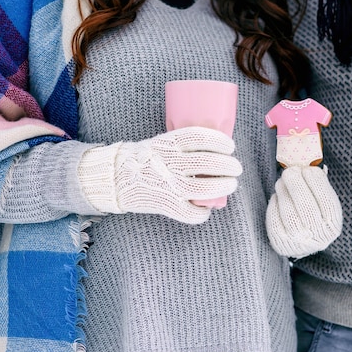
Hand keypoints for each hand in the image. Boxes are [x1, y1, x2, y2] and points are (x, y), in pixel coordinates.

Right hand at [78, 126, 242, 223]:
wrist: (115, 178)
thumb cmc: (146, 158)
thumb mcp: (161, 142)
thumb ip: (184, 145)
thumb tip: (218, 151)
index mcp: (168, 143)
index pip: (200, 138)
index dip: (220, 141)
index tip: (230, 146)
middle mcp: (168, 163)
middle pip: (208, 163)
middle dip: (229, 165)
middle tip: (236, 168)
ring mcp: (167, 185)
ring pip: (205, 188)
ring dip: (224, 186)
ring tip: (230, 184)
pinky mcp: (165, 205)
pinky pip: (192, 214)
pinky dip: (203, 213)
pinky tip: (207, 208)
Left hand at [266, 165, 341, 258]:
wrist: (305, 241)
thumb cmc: (315, 212)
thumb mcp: (324, 202)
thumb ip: (320, 186)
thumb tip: (307, 165)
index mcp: (333, 223)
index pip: (326, 202)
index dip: (316, 183)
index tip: (307, 169)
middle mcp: (318, 235)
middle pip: (306, 207)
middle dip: (296, 184)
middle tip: (290, 171)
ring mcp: (299, 240)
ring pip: (289, 212)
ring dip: (283, 192)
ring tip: (282, 181)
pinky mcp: (281, 242)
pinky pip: (274, 219)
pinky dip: (275, 204)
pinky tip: (278, 196)